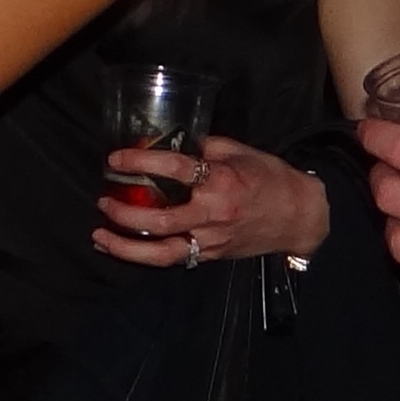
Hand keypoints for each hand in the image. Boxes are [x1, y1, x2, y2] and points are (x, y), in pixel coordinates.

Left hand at [93, 131, 331, 266]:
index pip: (175, 171)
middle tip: (103, 200)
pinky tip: (125, 248)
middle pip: (161, 220)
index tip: (116, 158)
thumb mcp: (241, 152)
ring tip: (100, 236)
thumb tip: (172, 142)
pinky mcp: (210, 256)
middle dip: (126, 213)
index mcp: (222, 182)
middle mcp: (214, 215)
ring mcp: (211, 241)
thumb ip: (206, 148)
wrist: (299, 217)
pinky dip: (146, 254)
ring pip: (162, 252)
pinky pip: (174, 258)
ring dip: (127, 247)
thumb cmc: (271, 178)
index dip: (141, 162)